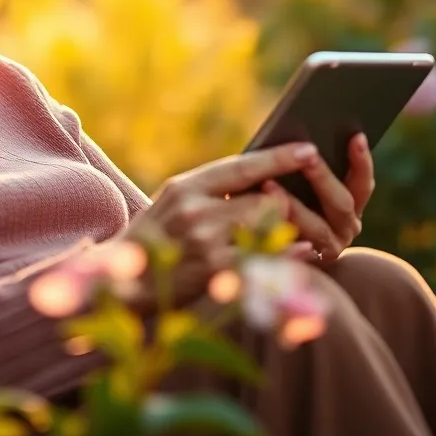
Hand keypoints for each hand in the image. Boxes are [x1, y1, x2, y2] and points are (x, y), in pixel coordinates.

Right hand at [115, 142, 322, 313]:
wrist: (126, 284)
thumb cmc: (156, 240)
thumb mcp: (173, 204)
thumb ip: (211, 191)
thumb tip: (264, 180)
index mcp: (184, 187)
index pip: (241, 166)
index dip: (279, 157)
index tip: (309, 150)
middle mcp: (194, 209)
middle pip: (263, 200)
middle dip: (283, 206)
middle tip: (301, 208)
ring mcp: (204, 241)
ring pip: (265, 227)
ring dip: (285, 230)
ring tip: (303, 231)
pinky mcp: (214, 271)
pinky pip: (264, 257)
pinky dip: (289, 254)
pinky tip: (304, 251)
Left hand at [260, 132, 374, 263]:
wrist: (271, 256)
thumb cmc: (279, 202)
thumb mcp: (297, 183)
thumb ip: (303, 167)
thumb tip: (299, 140)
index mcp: (351, 204)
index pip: (362, 183)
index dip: (361, 161)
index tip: (356, 136)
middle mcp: (347, 227)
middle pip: (341, 202)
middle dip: (323, 177)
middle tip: (308, 155)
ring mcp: (330, 247)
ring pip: (317, 228)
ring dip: (294, 206)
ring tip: (268, 184)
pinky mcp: (306, 265)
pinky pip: (294, 251)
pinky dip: (280, 235)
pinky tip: (257, 219)